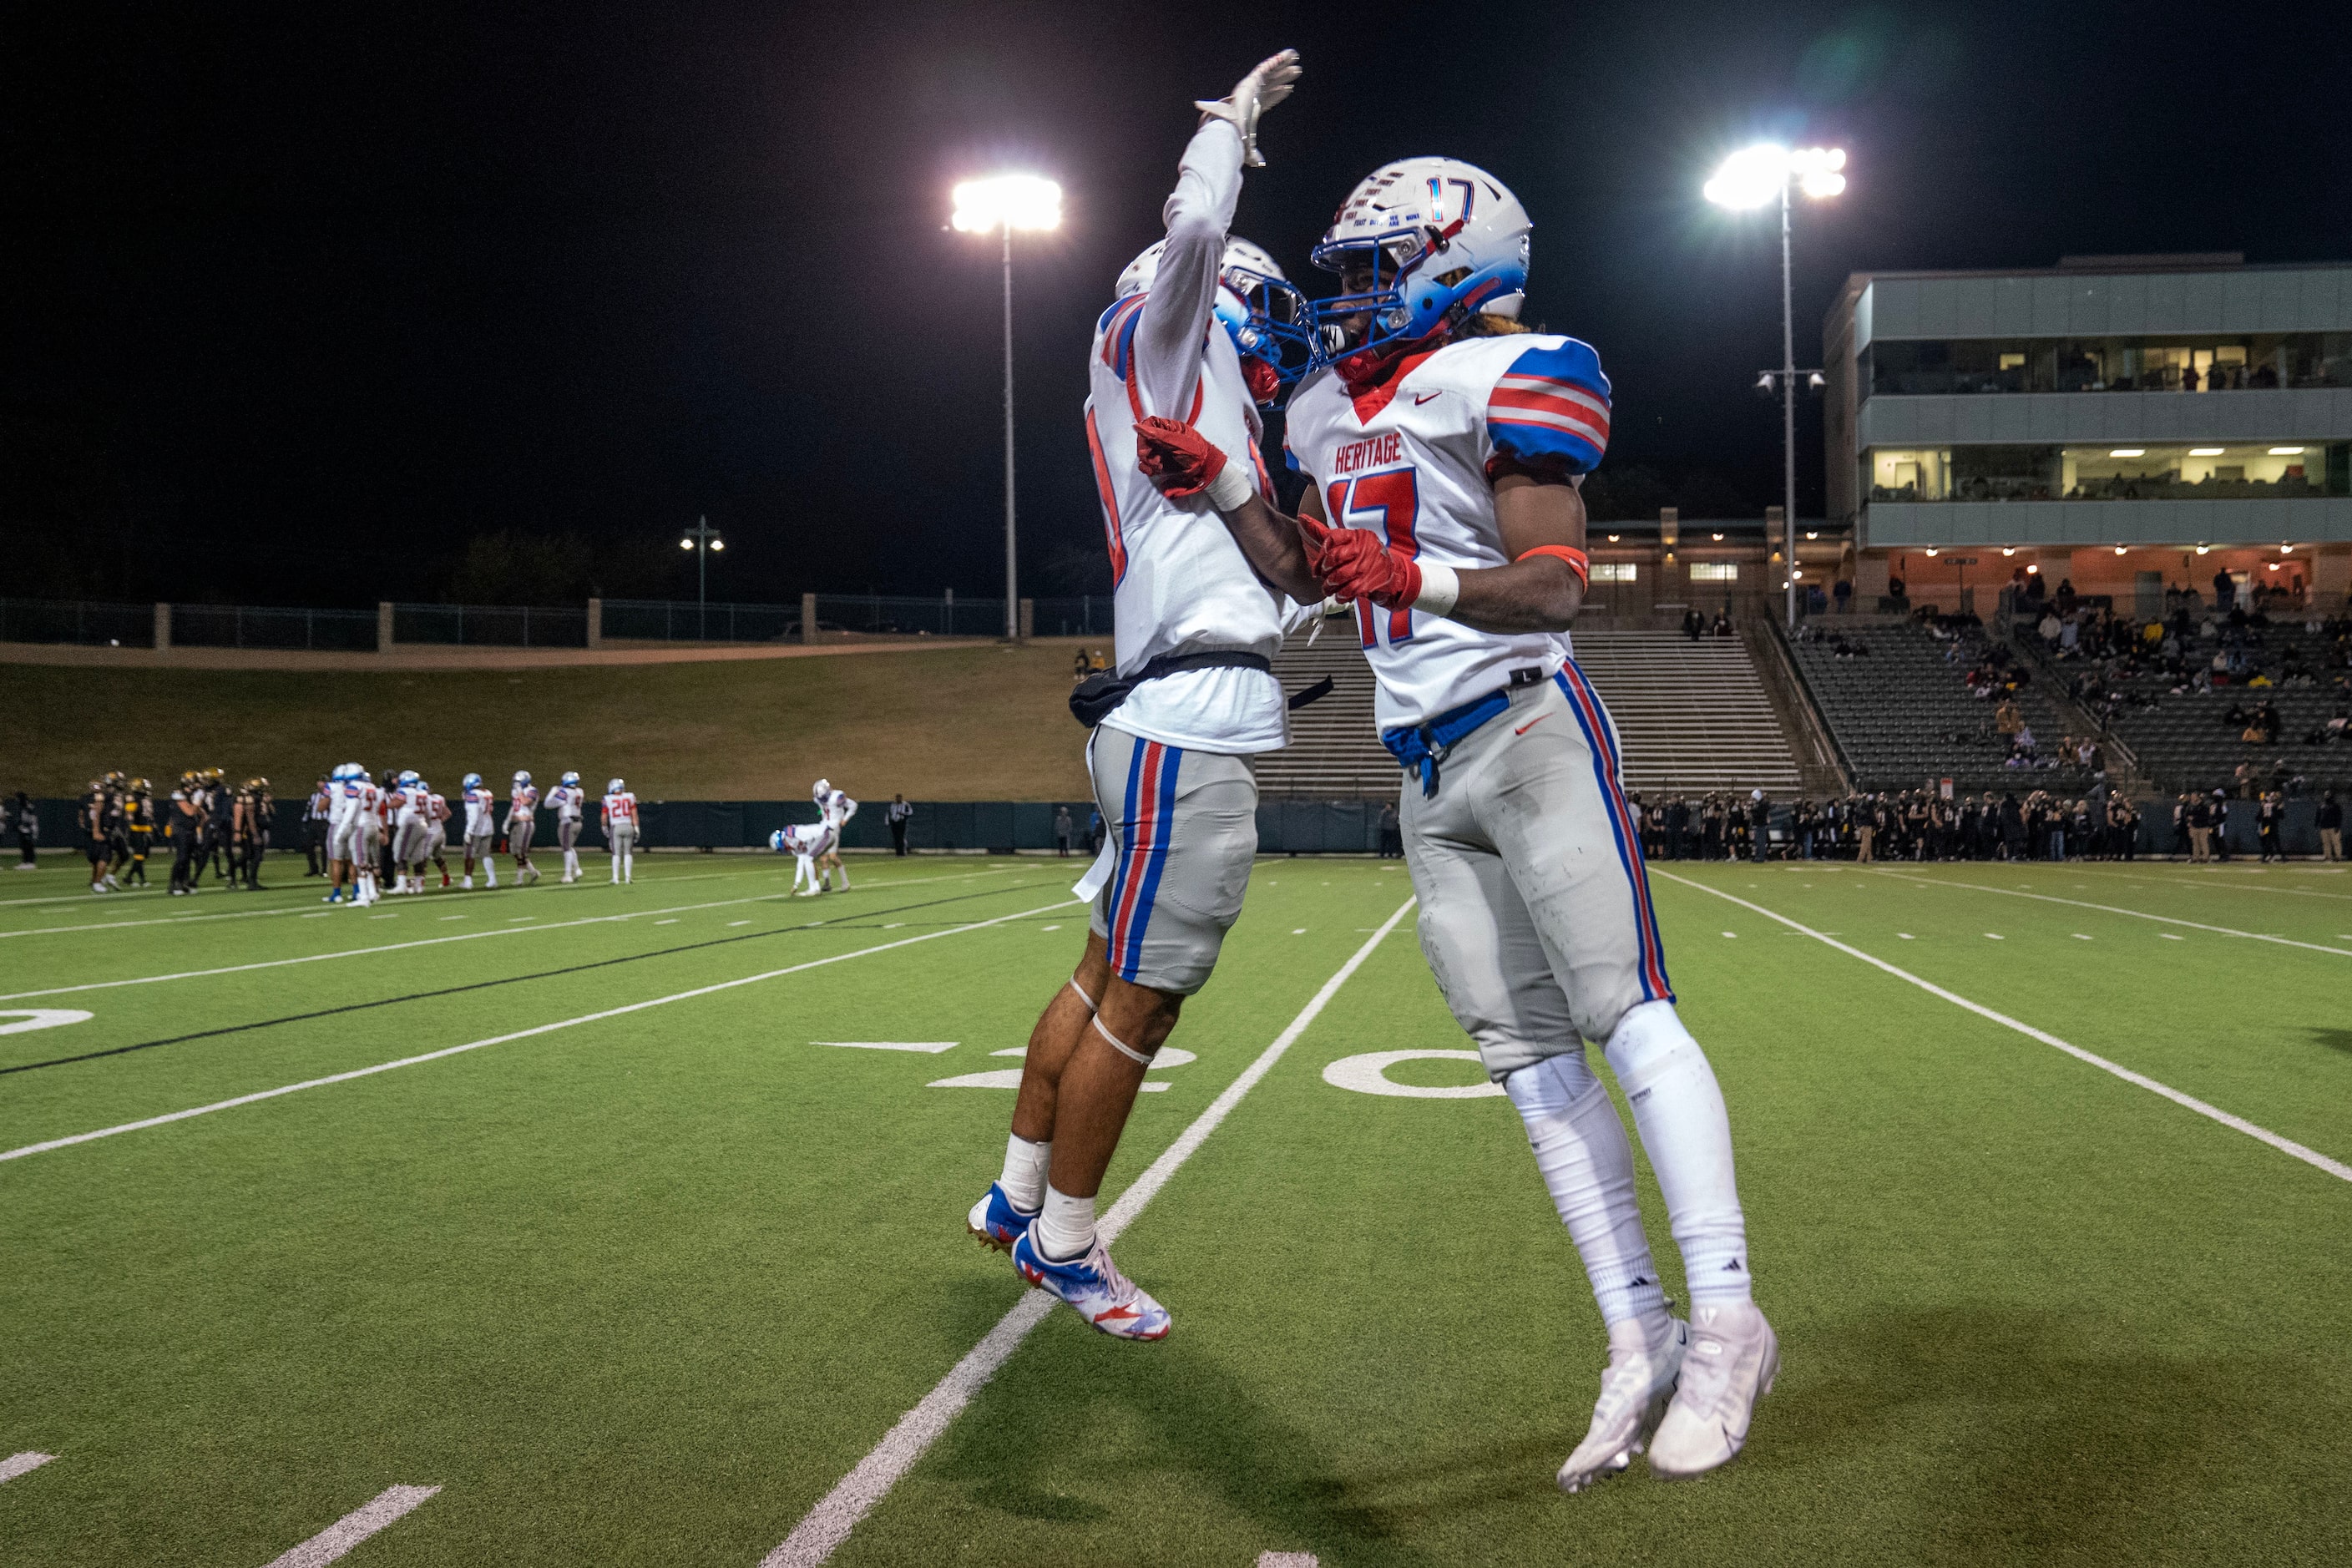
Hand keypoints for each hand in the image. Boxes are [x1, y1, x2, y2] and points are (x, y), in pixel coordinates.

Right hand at [1133, 415, 1224, 497]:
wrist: (1206, 471)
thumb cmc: (1196, 454)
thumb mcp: (1176, 443)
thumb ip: (1157, 435)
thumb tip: (1138, 426)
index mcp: (1169, 428)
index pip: (1148, 425)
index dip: (1144, 436)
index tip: (1145, 448)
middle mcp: (1163, 438)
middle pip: (1144, 440)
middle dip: (1145, 452)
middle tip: (1155, 461)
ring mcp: (1161, 450)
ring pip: (1144, 453)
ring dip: (1147, 462)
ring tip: (1158, 467)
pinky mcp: (1160, 463)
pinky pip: (1147, 464)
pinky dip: (1148, 468)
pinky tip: (1154, 471)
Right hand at [1196, 48, 1299, 167]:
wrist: (1226, 128)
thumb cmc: (1234, 138)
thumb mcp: (1247, 147)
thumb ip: (1253, 155)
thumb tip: (1259, 165)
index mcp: (1252, 109)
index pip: (1268, 99)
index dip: (1278, 94)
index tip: (1289, 89)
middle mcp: (1253, 96)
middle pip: (1272, 84)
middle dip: (1284, 77)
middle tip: (1297, 71)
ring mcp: (1252, 87)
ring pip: (1271, 74)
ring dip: (1283, 66)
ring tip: (1296, 59)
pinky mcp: (1251, 81)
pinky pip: (1266, 67)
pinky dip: (1277, 60)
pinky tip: (1288, 55)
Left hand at [1315, 528, 1421, 609]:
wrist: (1395, 577)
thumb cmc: (1368, 559)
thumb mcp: (1352, 543)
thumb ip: (1327, 534)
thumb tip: (1302, 519)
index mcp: (1358, 536)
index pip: (1332, 538)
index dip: (1322, 553)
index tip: (1319, 564)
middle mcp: (1364, 548)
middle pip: (1334, 557)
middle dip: (1324, 570)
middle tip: (1323, 576)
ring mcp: (1367, 566)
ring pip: (1338, 575)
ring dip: (1329, 585)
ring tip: (1329, 588)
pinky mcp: (1369, 583)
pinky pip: (1348, 590)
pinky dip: (1341, 595)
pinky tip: (1340, 595)